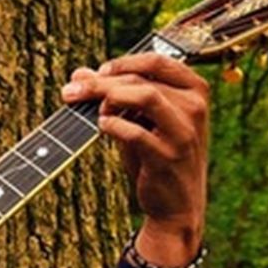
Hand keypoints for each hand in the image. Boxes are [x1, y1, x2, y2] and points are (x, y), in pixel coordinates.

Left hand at [62, 53, 210, 265]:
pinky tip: (102, 128)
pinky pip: (135, 132)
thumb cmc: (156, 158)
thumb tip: (78, 74)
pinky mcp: (168, 156)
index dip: (122, 62)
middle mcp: (195, 107)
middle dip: (101, 83)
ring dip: (109, 97)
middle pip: (143, 79)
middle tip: (71, 92)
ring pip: (145, 96)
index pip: (157, 60)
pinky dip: (112, 126)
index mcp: (195, 91)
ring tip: (93, 111)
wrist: (175, 207)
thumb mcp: (139, 123)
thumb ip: (113, 96)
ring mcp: (184, 132)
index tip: (97, 73)